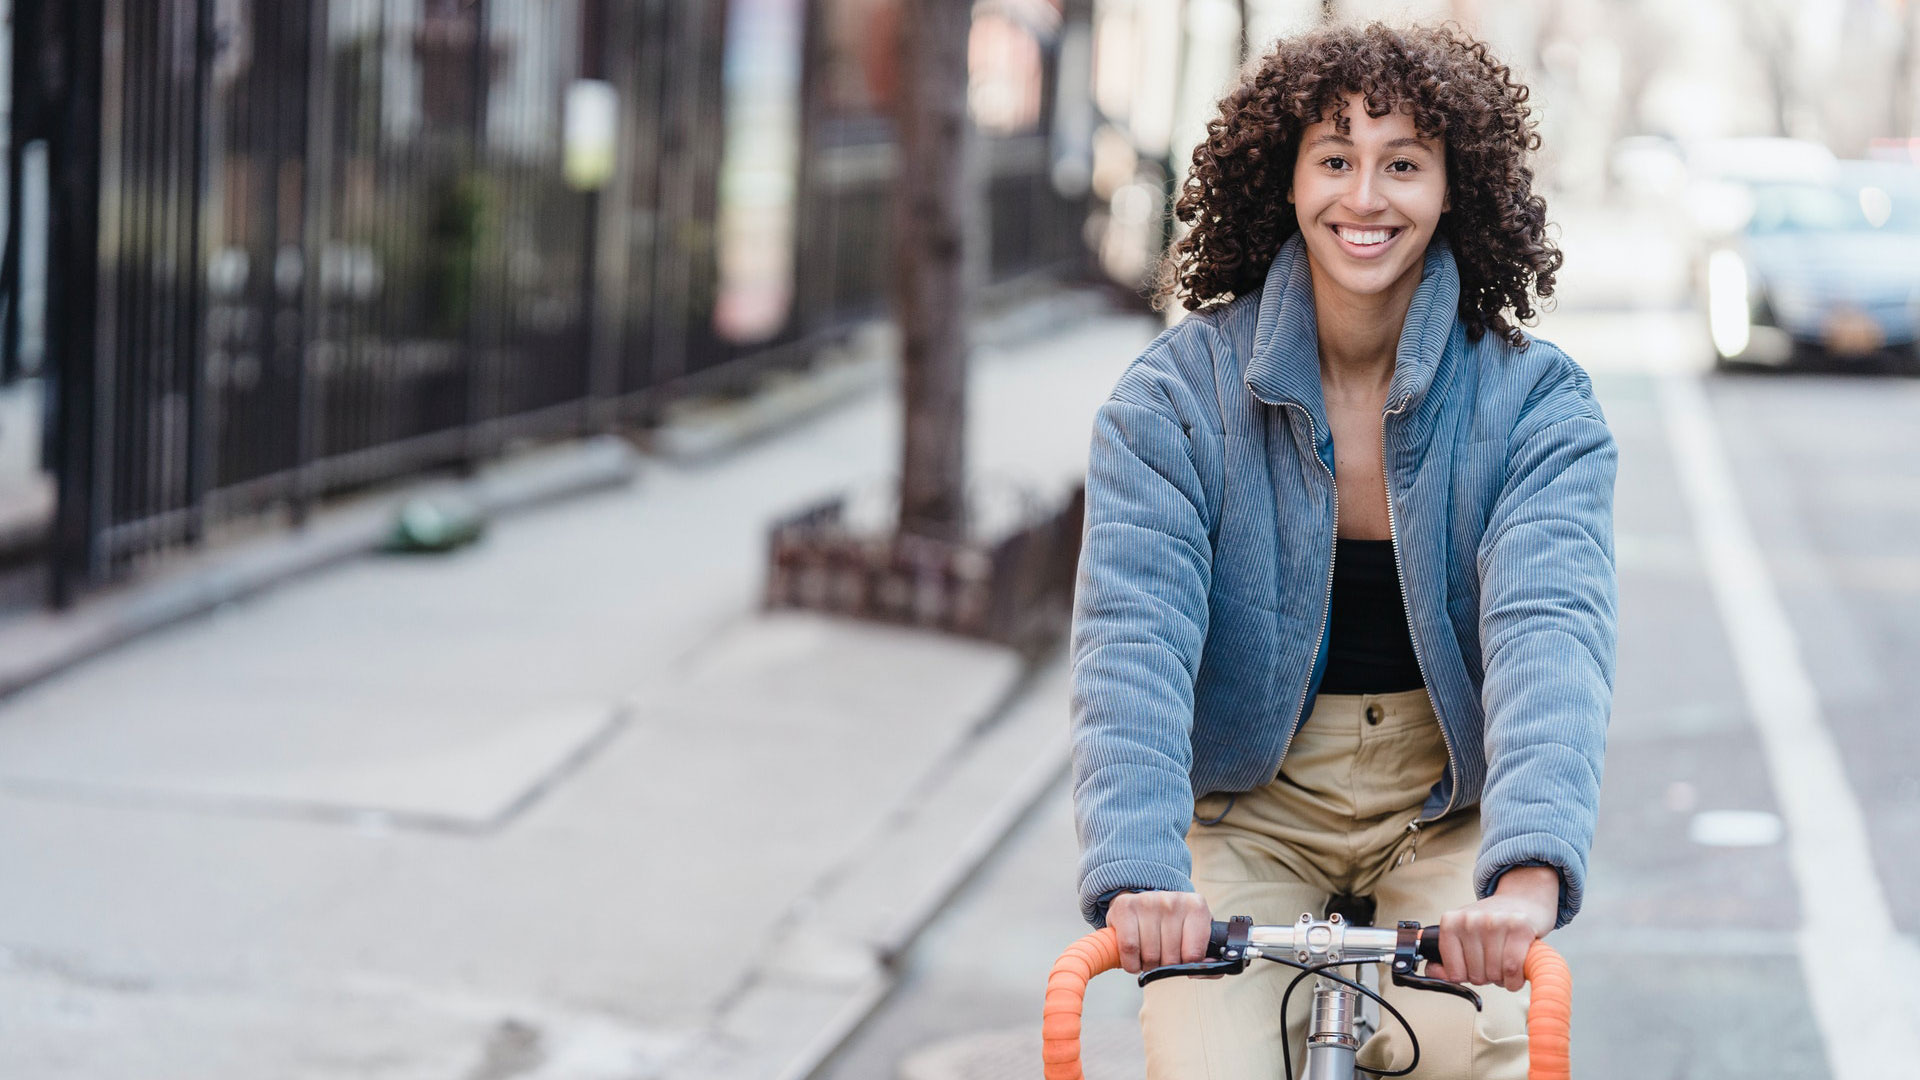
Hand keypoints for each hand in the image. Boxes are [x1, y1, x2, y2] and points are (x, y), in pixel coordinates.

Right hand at [1107, 890, 1213, 974]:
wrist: (1144, 902)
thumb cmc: (1172, 924)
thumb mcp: (1195, 934)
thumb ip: (1208, 957)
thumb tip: (1208, 967)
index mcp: (1196, 907)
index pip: (1194, 955)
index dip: (1186, 965)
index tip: (1181, 960)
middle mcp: (1174, 901)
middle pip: (1170, 958)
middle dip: (1164, 965)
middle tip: (1161, 955)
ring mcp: (1149, 901)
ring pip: (1150, 956)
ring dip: (1146, 965)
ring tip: (1147, 953)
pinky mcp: (1126, 906)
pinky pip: (1129, 948)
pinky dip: (1131, 963)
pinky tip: (1134, 957)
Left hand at [1426, 865, 1557, 991]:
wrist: (1521, 900)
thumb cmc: (1491, 924)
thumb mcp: (1462, 936)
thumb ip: (1447, 958)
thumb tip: (1432, 972)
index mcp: (1450, 922)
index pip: (1454, 973)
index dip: (1467, 977)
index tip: (1473, 968)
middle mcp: (1470, 920)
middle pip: (1476, 976)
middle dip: (1487, 977)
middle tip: (1493, 962)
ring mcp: (1494, 922)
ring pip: (1495, 974)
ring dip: (1503, 978)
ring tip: (1505, 962)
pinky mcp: (1519, 927)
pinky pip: (1512, 969)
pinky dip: (1515, 980)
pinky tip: (1517, 972)